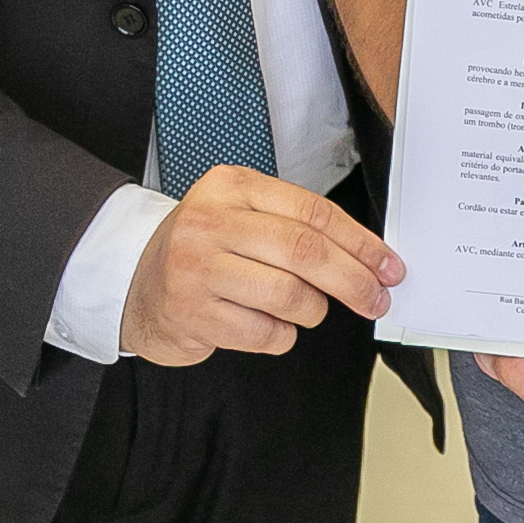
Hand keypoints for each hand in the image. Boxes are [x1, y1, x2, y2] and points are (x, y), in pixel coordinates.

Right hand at [117, 166, 403, 365]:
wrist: (135, 282)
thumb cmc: (205, 249)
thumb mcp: (242, 215)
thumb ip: (296, 226)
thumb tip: (368, 258)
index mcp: (232, 187)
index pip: (313, 212)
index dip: (360, 242)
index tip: (388, 265)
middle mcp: (211, 222)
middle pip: (305, 252)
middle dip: (353, 280)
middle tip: (376, 298)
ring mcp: (196, 268)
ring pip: (288, 295)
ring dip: (312, 310)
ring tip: (305, 309)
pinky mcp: (190, 313)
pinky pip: (264, 332)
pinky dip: (282, 335)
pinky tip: (268, 325)